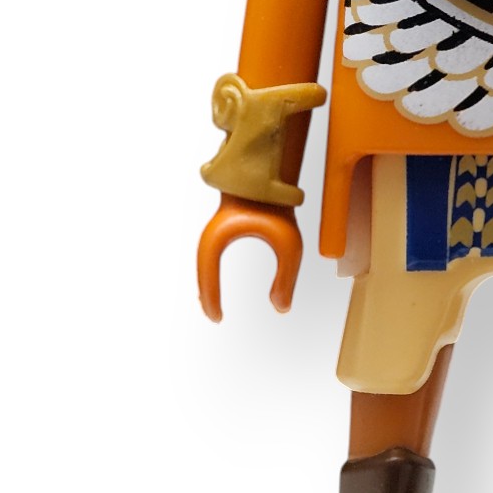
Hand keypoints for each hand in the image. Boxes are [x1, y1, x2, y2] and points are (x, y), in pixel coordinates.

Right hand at [197, 195, 303, 319]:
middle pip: (202, 270)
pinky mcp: (222, 227)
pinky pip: (210, 256)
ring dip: (206, 284)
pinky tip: (214, 286)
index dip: (210, 299)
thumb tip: (282, 308)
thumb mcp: (289, 245)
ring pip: (204, 263)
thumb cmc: (279, 206)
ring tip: (211, 306)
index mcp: (221, 235)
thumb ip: (287, 278)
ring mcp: (216, 229)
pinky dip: (210, 273)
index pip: (208, 274)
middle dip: (205, 295)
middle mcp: (213, 233)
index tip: (217, 319)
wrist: (270, 174)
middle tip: (213, 317)